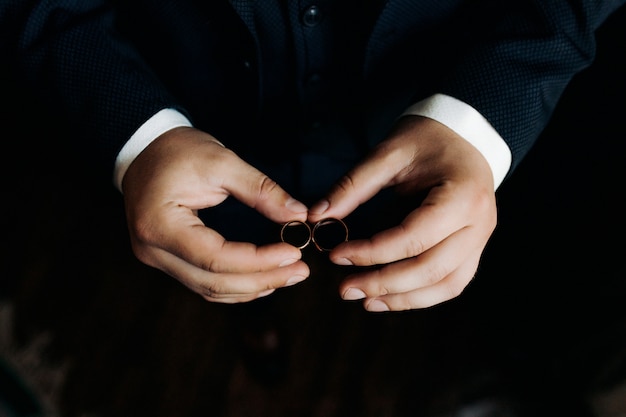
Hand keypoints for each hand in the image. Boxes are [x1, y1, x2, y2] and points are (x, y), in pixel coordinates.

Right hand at [122, 127, 309, 302]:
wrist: (144, 148)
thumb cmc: (177, 150)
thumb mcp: (221, 161)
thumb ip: (261, 190)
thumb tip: (298, 215)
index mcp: (160, 225)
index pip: (216, 258)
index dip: (259, 261)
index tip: (294, 253)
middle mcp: (153, 250)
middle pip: (213, 282)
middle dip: (262, 279)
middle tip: (300, 271)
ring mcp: (157, 258)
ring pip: (209, 289)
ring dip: (252, 286)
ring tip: (288, 275)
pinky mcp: (167, 258)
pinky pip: (204, 282)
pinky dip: (235, 284)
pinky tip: (263, 278)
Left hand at [308, 116, 496, 310]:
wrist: (464, 135)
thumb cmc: (427, 139)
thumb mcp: (388, 153)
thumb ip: (353, 185)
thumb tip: (317, 215)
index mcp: (462, 195)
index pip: (413, 237)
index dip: (372, 251)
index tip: (337, 254)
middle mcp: (479, 223)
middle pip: (431, 269)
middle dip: (384, 283)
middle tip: (345, 289)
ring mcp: (480, 239)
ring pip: (445, 286)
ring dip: (403, 299)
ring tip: (365, 301)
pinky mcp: (474, 249)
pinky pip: (450, 283)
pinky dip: (420, 295)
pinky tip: (389, 297)